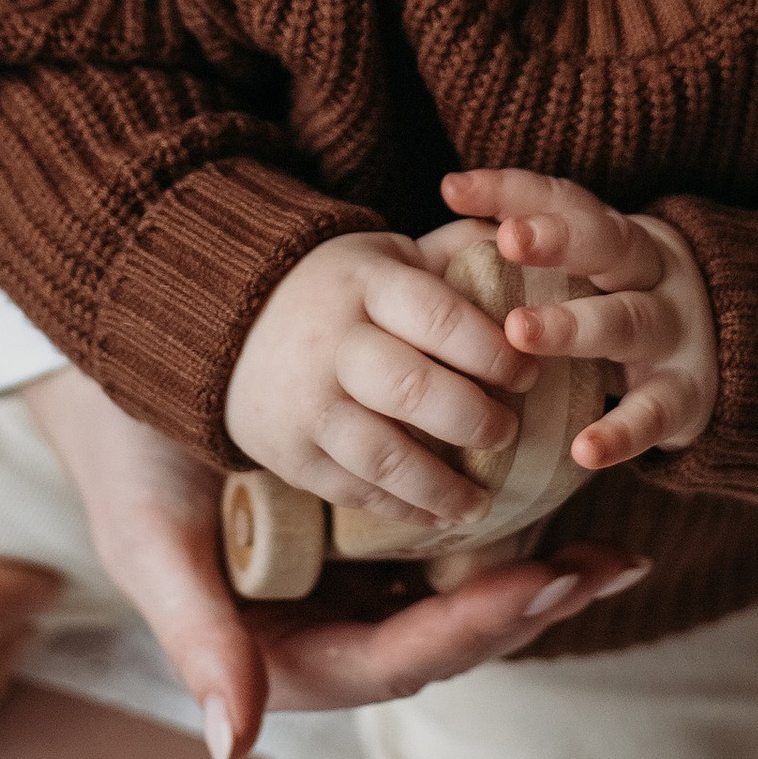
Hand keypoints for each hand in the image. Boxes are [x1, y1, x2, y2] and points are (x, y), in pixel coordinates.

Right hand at [24, 357, 645, 758]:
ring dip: (539, 583)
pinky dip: (512, 535)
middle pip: (448, 641)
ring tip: (613, 555)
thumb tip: (230, 750)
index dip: (469, 628)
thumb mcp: (151, 545)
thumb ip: (195, 642)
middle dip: (529, 610)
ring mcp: (358, 589)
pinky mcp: (377, 541)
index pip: (393, 661)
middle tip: (608, 568)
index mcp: (283, 658)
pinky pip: (455, 549)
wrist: (126, 381)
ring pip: (465, 601)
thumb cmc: (126, 463)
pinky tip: (568, 507)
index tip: (539, 584)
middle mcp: (331, 634)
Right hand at [223, 228, 542, 529]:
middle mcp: (332, 343)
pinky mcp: (288, 452)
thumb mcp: (386, 256)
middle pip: (413, 390)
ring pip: (383, 455)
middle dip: (474, 420)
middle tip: (507, 432)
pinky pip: (353, 489)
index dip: (492, 352)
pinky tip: (438, 514)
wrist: (230, 323)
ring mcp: (307, 403)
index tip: (528, 374)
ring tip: (481, 501)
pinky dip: (402, 508)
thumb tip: (525, 244)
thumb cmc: (337, 290)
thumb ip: (453, 251)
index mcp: (365, 284)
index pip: (439, 317)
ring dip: (442, 486)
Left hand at [436, 168, 716, 468]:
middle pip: (606, 244)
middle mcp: (646, 273)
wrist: (733, 349)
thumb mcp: (587, 274)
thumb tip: (427, 250)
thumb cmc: (619, 305)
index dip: (510, 191)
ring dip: (574, 325)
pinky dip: (621, 432)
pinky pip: (654, 412)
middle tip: (507, 240)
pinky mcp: (685, 395)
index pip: (563, 200)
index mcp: (612, 237)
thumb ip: (524, 262)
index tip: (452, 188)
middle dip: (557, 240)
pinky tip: (583, 450)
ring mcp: (670, 332)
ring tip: (518, 332)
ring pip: (626, 320)